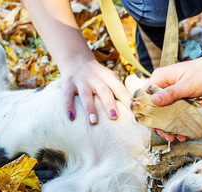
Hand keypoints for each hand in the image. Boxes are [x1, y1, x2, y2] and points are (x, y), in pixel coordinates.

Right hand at [23, 0, 129, 124]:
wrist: (76, 60)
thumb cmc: (98, 77)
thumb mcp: (109, 79)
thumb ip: (119, 91)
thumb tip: (134, 110)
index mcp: (109, 77)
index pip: (120, 89)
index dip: (126, 100)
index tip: (133, 112)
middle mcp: (95, 78)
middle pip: (103, 91)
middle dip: (109, 104)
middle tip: (114, 117)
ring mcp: (81, 81)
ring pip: (85, 95)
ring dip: (89, 108)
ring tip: (93, 122)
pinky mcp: (67, 84)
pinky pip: (67, 96)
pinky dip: (68, 107)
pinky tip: (71, 118)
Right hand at [144, 57, 201, 140]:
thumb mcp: (187, 85)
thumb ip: (171, 93)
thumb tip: (154, 101)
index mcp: (160, 77)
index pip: (144, 95)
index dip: (145, 111)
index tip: (152, 126)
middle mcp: (162, 84)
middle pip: (153, 107)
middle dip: (159, 123)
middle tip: (166, 135)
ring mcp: (170, 91)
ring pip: (163, 111)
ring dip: (168, 125)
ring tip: (175, 137)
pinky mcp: (178, 97)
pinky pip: (173, 111)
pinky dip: (176, 122)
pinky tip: (181, 132)